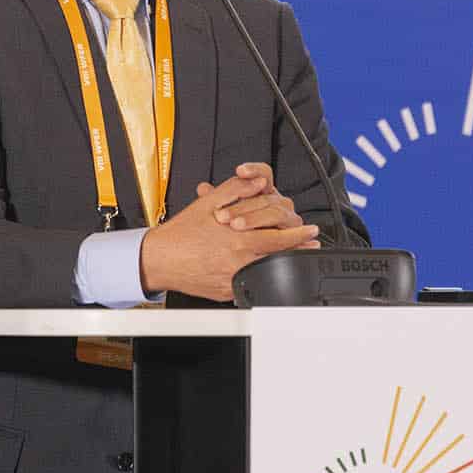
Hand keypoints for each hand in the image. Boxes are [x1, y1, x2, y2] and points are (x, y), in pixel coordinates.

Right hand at [139, 171, 319, 300]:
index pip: (279, 238)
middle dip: (300, 249)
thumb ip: (236, 189)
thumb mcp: (208, 203)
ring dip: (287, 264)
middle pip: (280, 257)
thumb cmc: (182, 233)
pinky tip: (271, 272)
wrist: (159, 259)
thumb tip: (257, 181)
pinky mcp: (227, 292)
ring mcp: (234, 279)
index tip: (311, 230)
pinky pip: (252, 286)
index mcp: (238, 238)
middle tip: (313, 244)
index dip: (299, 234)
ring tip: (300, 258)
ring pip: (269, 272)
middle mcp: (238, 260)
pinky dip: (264, 278)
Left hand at [196, 162, 304, 230]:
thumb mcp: (222, 212)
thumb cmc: (232, 230)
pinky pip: (289, 235)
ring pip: (276, 213)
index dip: (254, 170)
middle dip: (244, 204)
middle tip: (224, 213)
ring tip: (235, 225)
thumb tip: (203, 188)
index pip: (264, 174)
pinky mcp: (294, 236)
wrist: (240, 252)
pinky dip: (283, 236)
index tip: (239, 171)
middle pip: (267, 197)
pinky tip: (271, 237)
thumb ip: (215, 199)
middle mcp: (278, 203)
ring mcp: (288, 219)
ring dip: (255, 219)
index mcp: (264, 192)